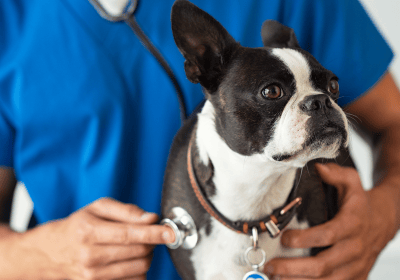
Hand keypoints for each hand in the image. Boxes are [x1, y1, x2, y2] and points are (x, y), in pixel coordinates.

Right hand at [17, 198, 174, 279]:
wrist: (54, 250)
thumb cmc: (80, 225)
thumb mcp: (99, 207)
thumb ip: (127, 211)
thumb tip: (152, 218)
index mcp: (89, 232)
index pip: (129, 235)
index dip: (154, 234)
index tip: (171, 232)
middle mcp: (90, 257)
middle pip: (138, 253)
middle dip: (153, 242)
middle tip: (152, 233)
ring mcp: (93, 276)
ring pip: (139, 269)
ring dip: (147, 256)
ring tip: (139, 245)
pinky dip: (139, 269)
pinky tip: (130, 258)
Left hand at [264, 163, 396, 279]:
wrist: (384, 221)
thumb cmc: (360, 202)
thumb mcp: (352, 181)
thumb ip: (335, 173)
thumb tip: (317, 168)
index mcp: (352, 224)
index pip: (327, 235)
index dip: (305, 239)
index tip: (283, 238)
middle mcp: (355, 248)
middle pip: (323, 265)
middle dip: (294, 268)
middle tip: (270, 266)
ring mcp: (356, 266)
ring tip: (275, 279)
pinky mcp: (356, 277)